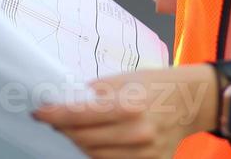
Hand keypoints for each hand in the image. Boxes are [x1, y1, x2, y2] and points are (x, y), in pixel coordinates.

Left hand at [33, 64, 217, 158]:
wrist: (191, 101)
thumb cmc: (156, 85)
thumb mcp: (126, 78)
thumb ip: (96, 92)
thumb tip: (65, 102)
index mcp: (130, 104)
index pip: (80, 114)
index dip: (55, 115)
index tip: (39, 112)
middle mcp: (137, 132)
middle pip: (83, 139)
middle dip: (64, 130)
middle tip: (53, 120)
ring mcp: (144, 153)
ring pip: (94, 155)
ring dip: (79, 143)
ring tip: (73, 130)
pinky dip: (99, 153)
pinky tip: (94, 141)